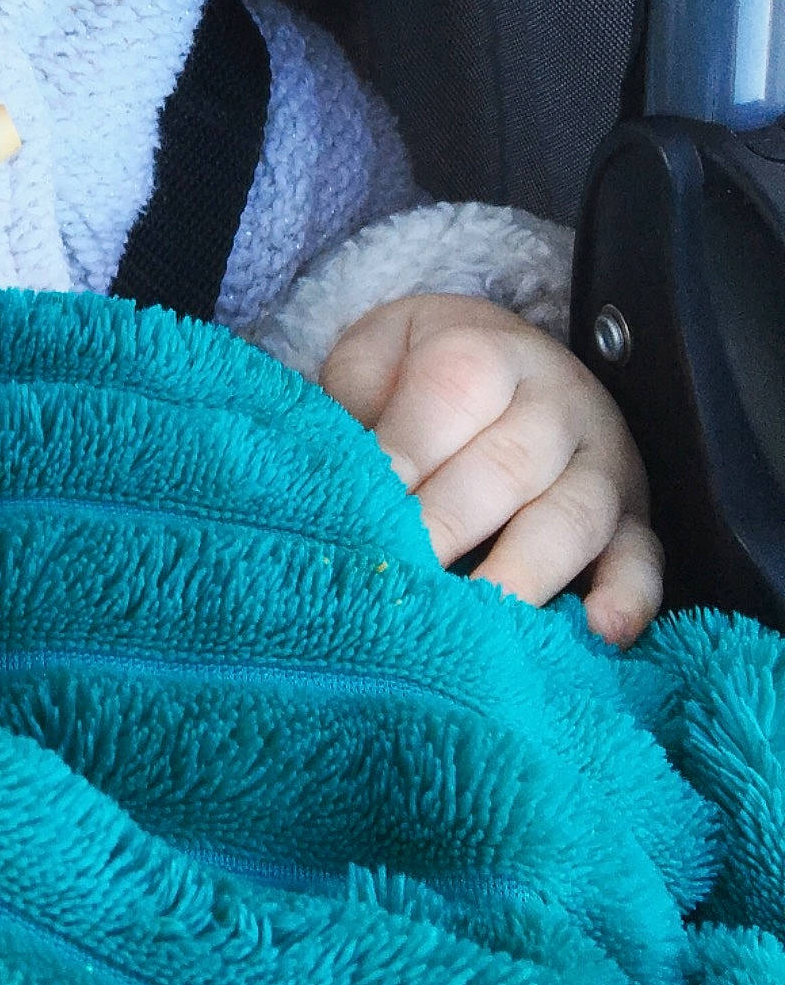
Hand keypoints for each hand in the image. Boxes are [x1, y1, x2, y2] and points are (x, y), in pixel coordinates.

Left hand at [319, 295, 661, 645]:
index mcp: (488, 351)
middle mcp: (557, 402)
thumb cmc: (421, 369)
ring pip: (574, 516)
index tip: (367, 504)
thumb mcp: (378, 356)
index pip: (454, 393)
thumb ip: (356, 399)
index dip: (407, 450)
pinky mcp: (636, 517)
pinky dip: (629, 598)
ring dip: (526, 571)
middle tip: (402, 572)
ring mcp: (605, 461)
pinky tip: (602, 634)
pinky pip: (645, 558)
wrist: (506, 353)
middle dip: (448, 522)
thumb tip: (339, 472)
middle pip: (508, 464)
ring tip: (483, 617)